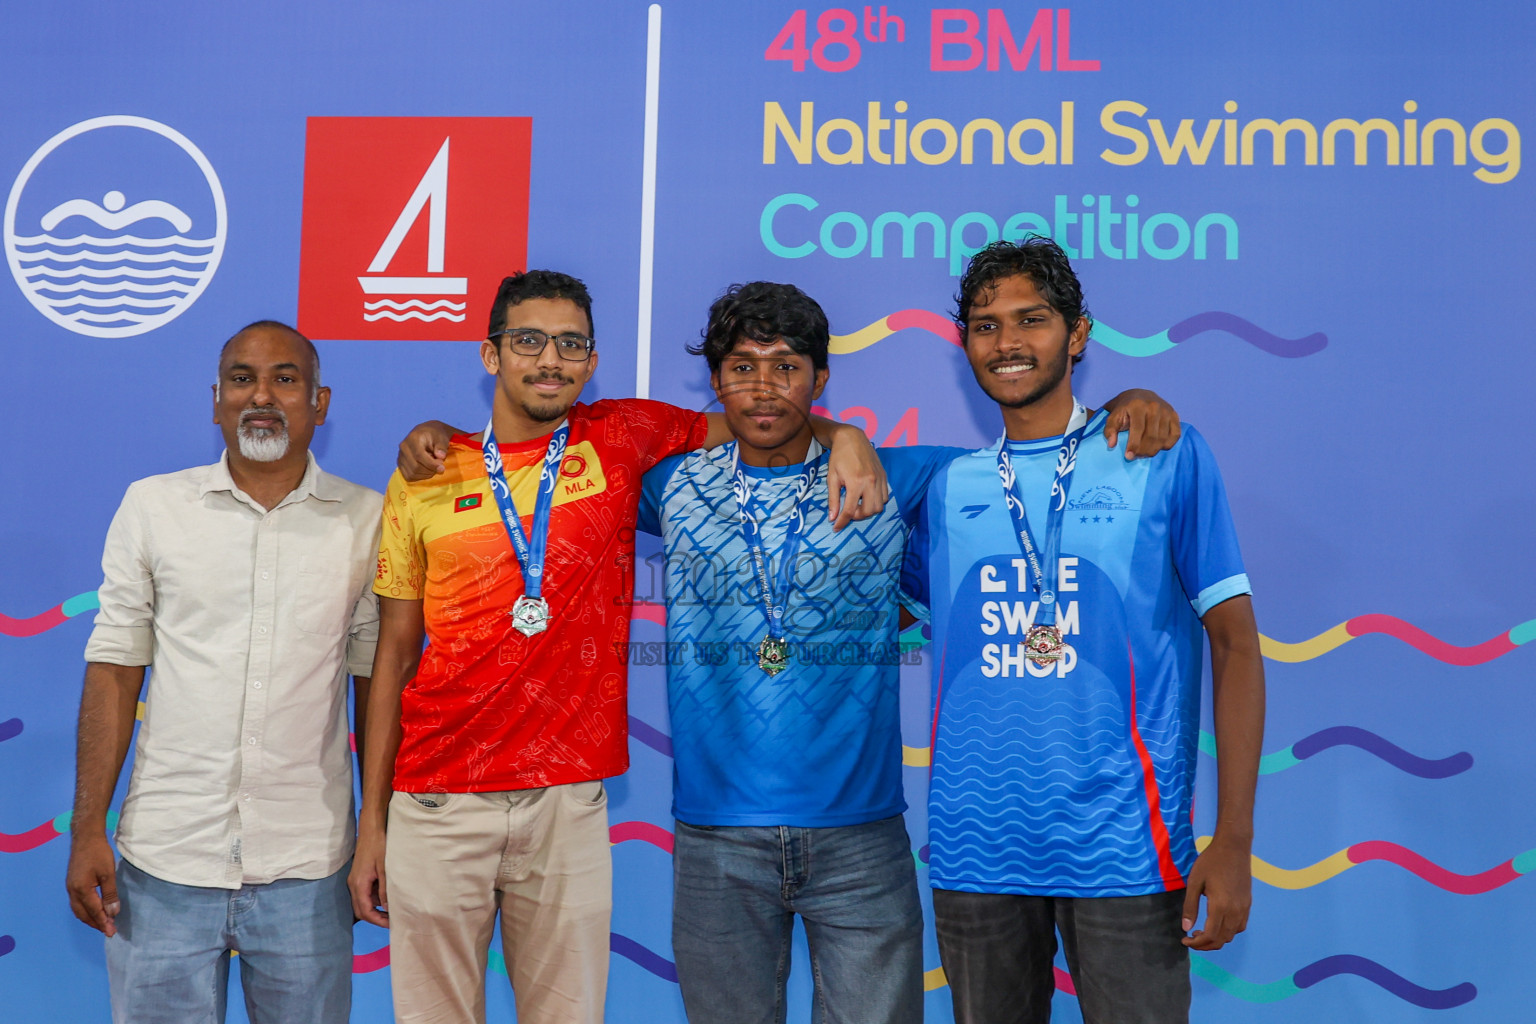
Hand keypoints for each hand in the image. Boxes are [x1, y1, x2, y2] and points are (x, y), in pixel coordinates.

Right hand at [66, 832, 120, 936]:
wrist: (85, 837)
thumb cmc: (98, 853)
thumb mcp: (108, 874)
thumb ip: (110, 894)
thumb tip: (112, 913)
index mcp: (81, 890)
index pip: (93, 911)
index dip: (103, 922)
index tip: (112, 932)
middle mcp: (72, 891)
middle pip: (83, 914)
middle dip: (96, 923)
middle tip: (109, 931)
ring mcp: (70, 888)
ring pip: (79, 910)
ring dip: (90, 918)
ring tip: (103, 924)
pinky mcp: (72, 883)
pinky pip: (77, 903)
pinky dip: (86, 910)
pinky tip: (94, 911)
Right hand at [348, 826, 389, 927]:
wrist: (371, 830)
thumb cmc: (378, 846)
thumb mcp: (385, 869)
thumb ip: (385, 889)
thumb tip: (387, 908)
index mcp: (359, 884)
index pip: (365, 911)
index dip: (377, 920)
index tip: (391, 924)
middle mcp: (353, 885)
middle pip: (361, 910)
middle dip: (375, 918)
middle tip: (392, 921)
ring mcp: (355, 881)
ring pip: (362, 902)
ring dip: (375, 908)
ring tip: (392, 910)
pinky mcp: (359, 877)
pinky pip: (365, 893)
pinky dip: (374, 898)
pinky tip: (387, 896)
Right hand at [397, 421, 455, 481]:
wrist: (426, 433)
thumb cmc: (435, 436)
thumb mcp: (441, 438)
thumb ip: (441, 447)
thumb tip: (441, 456)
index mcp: (413, 438)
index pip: (419, 455)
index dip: (431, 464)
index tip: (442, 468)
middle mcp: (403, 447)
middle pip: (415, 467)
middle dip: (430, 470)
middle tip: (440, 466)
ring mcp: (400, 456)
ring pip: (413, 473)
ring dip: (426, 474)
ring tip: (433, 466)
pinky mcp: (400, 464)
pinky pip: (409, 476)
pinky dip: (420, 477)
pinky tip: (427, 470)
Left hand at [825, 425, 888, 529]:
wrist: (852, 438)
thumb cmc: (839, 457)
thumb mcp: (832, 478)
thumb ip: (833, 499)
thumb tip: (832, 518)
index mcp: (855, 483)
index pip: (849, 511)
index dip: (842, 522)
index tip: (836, 528)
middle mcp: (870, 482)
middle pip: (868, 512)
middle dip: (857, 516)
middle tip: (847, 510)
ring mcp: (879, 479)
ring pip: (879, 507)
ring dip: (868, 510)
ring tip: (857, 504)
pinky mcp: (884, 476)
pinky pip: (885, 497)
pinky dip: (876, 502)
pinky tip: (866, 496)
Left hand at [1101, 389, 1180, 458]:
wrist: (1139, 396)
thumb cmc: (1124, 410)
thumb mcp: (1113, 417)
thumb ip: (1110, 430)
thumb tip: (1111, 445)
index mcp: (1137, 405)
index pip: (1138, 429)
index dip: (1134, 445)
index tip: (1128, 456)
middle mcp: (1154, 406)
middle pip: (1152, 436)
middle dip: (1143, 451)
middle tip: (1136, 456)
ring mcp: (1166, 410)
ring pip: (1163, 438)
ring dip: (1154, 450)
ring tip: (1144, 454)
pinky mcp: (1174, 415)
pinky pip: (1175, 435)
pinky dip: (1167, 444)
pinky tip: (1158, 447)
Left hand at [1181, 833, 1251, 949]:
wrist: (1233, 847)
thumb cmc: (1210, 862)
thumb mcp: (1194, 882)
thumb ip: (1190, 906)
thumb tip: (1186, 928)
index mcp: (1220, 907)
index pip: (1210, 936)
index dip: (1196, 944)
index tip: (1184, 940)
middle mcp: (1235, 911)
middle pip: (1222, 939)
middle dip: (1205, 944)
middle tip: (1191, 938)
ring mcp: (1244, 908)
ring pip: (1232, 935)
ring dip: (1217, 938)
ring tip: (1202, 931)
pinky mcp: (1248, 903)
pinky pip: (1240, 926)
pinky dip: (1228, 931)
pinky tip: (1217, 923)